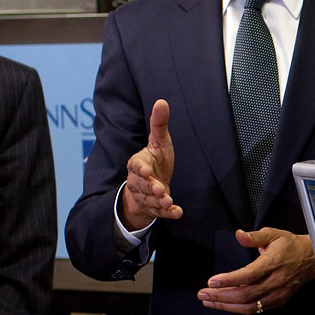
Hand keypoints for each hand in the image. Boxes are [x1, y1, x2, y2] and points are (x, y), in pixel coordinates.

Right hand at [118, 99, 182, 230]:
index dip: (140, 169)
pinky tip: (178, 213)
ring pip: (149, 200)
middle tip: (159, 190)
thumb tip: (161, 101)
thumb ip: (158, 124)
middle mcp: (138, 181)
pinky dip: (168, 214)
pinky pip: (160, 212)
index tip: (145, 171)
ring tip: (168, 201)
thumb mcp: (158, 141)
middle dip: (150, 188)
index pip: (136, 166)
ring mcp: (145, 196)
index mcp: (138, 163)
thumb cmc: (155, 161)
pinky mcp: (154, 208)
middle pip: (141, 185)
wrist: (150, 185)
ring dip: (158, 201)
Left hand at [198, 228, 314, 314]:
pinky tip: (226, 306)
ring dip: (227, 306)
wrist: (312, 260)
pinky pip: (256, 310)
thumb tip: (238, 235)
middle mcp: (275, 281)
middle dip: (221, 297)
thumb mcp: (274, 234)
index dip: (229, 280)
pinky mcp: (278, 301)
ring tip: (209, 302)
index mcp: (273, 263)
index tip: (212, 282)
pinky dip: (239, 310)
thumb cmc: (290, 246)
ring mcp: (277, 294)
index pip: (249, 275)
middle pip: (246, 295)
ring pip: (250, 306)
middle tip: (202, 294)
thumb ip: (254, 236)